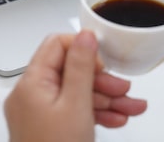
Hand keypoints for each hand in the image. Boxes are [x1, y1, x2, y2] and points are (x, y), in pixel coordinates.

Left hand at [4, 30, 147, 141]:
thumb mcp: (76, 104)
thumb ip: (81, 66)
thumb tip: (84, 35)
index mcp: (31, 82)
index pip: (56, 45)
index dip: (83, 49)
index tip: (105, 60)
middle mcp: (31, 94)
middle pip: (70, 71)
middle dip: (102, 80)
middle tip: (125, 89)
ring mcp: (39, 113)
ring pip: (76, 94)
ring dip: (106, 99)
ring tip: (132, 108)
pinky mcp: (48, 128)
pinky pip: (73, 111)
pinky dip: (96, 114)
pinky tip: (118, 120)